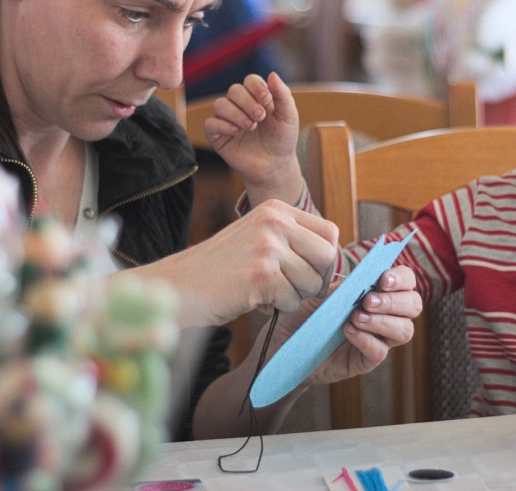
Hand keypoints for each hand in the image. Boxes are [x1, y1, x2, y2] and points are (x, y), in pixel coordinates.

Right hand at [127, 199, 338, 326]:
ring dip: (293, 296)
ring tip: (265, 291)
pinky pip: (292, 300)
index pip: (329, 231)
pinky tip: (254, 299)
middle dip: (316, 280)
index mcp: (276, 208)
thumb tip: (335, 259)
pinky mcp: (261, 275)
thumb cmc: (221, 268)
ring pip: (312, 282)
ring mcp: (268, 247)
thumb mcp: (258, 237)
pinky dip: (277, 307)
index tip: (311, 273)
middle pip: (328, 256)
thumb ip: (292, 240)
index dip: (325, 259)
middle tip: (292, 288)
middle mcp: (274, 221)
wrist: (181, 285)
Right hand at [203, 72, 303, 205]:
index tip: (266, 99)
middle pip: (234, 90)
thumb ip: (283, 95)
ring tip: (251, 126)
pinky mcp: (218, 136)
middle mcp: (240, 106)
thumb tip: (272, 74)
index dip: (256, 86)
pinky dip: (221, 125)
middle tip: (260, 117)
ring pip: (219, 104)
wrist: (275, 166)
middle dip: (247, 102)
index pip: (249, 80)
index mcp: (257, 97)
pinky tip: (236, 132)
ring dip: (235, 113)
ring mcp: (227, 120)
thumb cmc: (282, 139)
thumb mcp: (288, 116)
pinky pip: (210, 124)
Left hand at [270, 264, 421, 385]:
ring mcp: (376, 338)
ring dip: (383, 321)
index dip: (401, 279)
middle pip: (413, 306)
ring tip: (356, 317)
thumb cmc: (303, 312)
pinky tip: (348, 332)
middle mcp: (383, 314)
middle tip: (368, 301)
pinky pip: (380, 352)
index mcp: (376, 290)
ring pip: (404, 330)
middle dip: (394, 301)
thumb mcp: (323, 292)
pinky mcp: (364, 361)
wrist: (282, 341)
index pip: (406, 281)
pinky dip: (367, 340)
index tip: (382, 280)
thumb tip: (365, 277)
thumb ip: (346, 285)